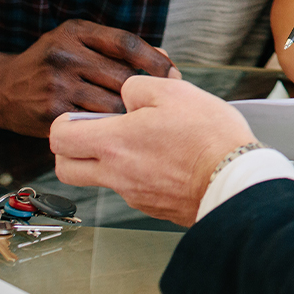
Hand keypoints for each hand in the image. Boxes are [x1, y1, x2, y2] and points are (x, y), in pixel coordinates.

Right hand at [0, 20, 178, 136]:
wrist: (2, 87)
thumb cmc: (53, 61)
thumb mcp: (80, 40)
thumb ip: (117, 47)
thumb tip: (164, 58)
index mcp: (77, 32)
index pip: (126, 43)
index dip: (155, 60)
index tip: (172, 73)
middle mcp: (66, 56)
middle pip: (123, 76)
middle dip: (145, 91)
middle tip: (159, 101)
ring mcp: (57, 86)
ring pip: (111, 103)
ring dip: (129, 111)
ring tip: (140, 115)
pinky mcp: (51, 114)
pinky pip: (93, 122)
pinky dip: (109, 125)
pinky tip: (116, 127)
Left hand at [51, 75, 255, 225]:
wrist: (233, 178)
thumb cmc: (207, 136)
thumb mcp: (174, 91)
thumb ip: (139, 87)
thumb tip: (127, 94)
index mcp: (115, 142)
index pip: (60, 138)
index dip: (62, 123)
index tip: (78, 115)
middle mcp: (116, 173)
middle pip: (66, 168)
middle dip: (71, 149)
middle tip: (96, 131)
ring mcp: (133, 194)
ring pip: (100, 178)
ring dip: (108, 160)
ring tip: (142, 140)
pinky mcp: (152, 206)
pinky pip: (131, 188)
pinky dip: (138, 172)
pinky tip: (165, 157)